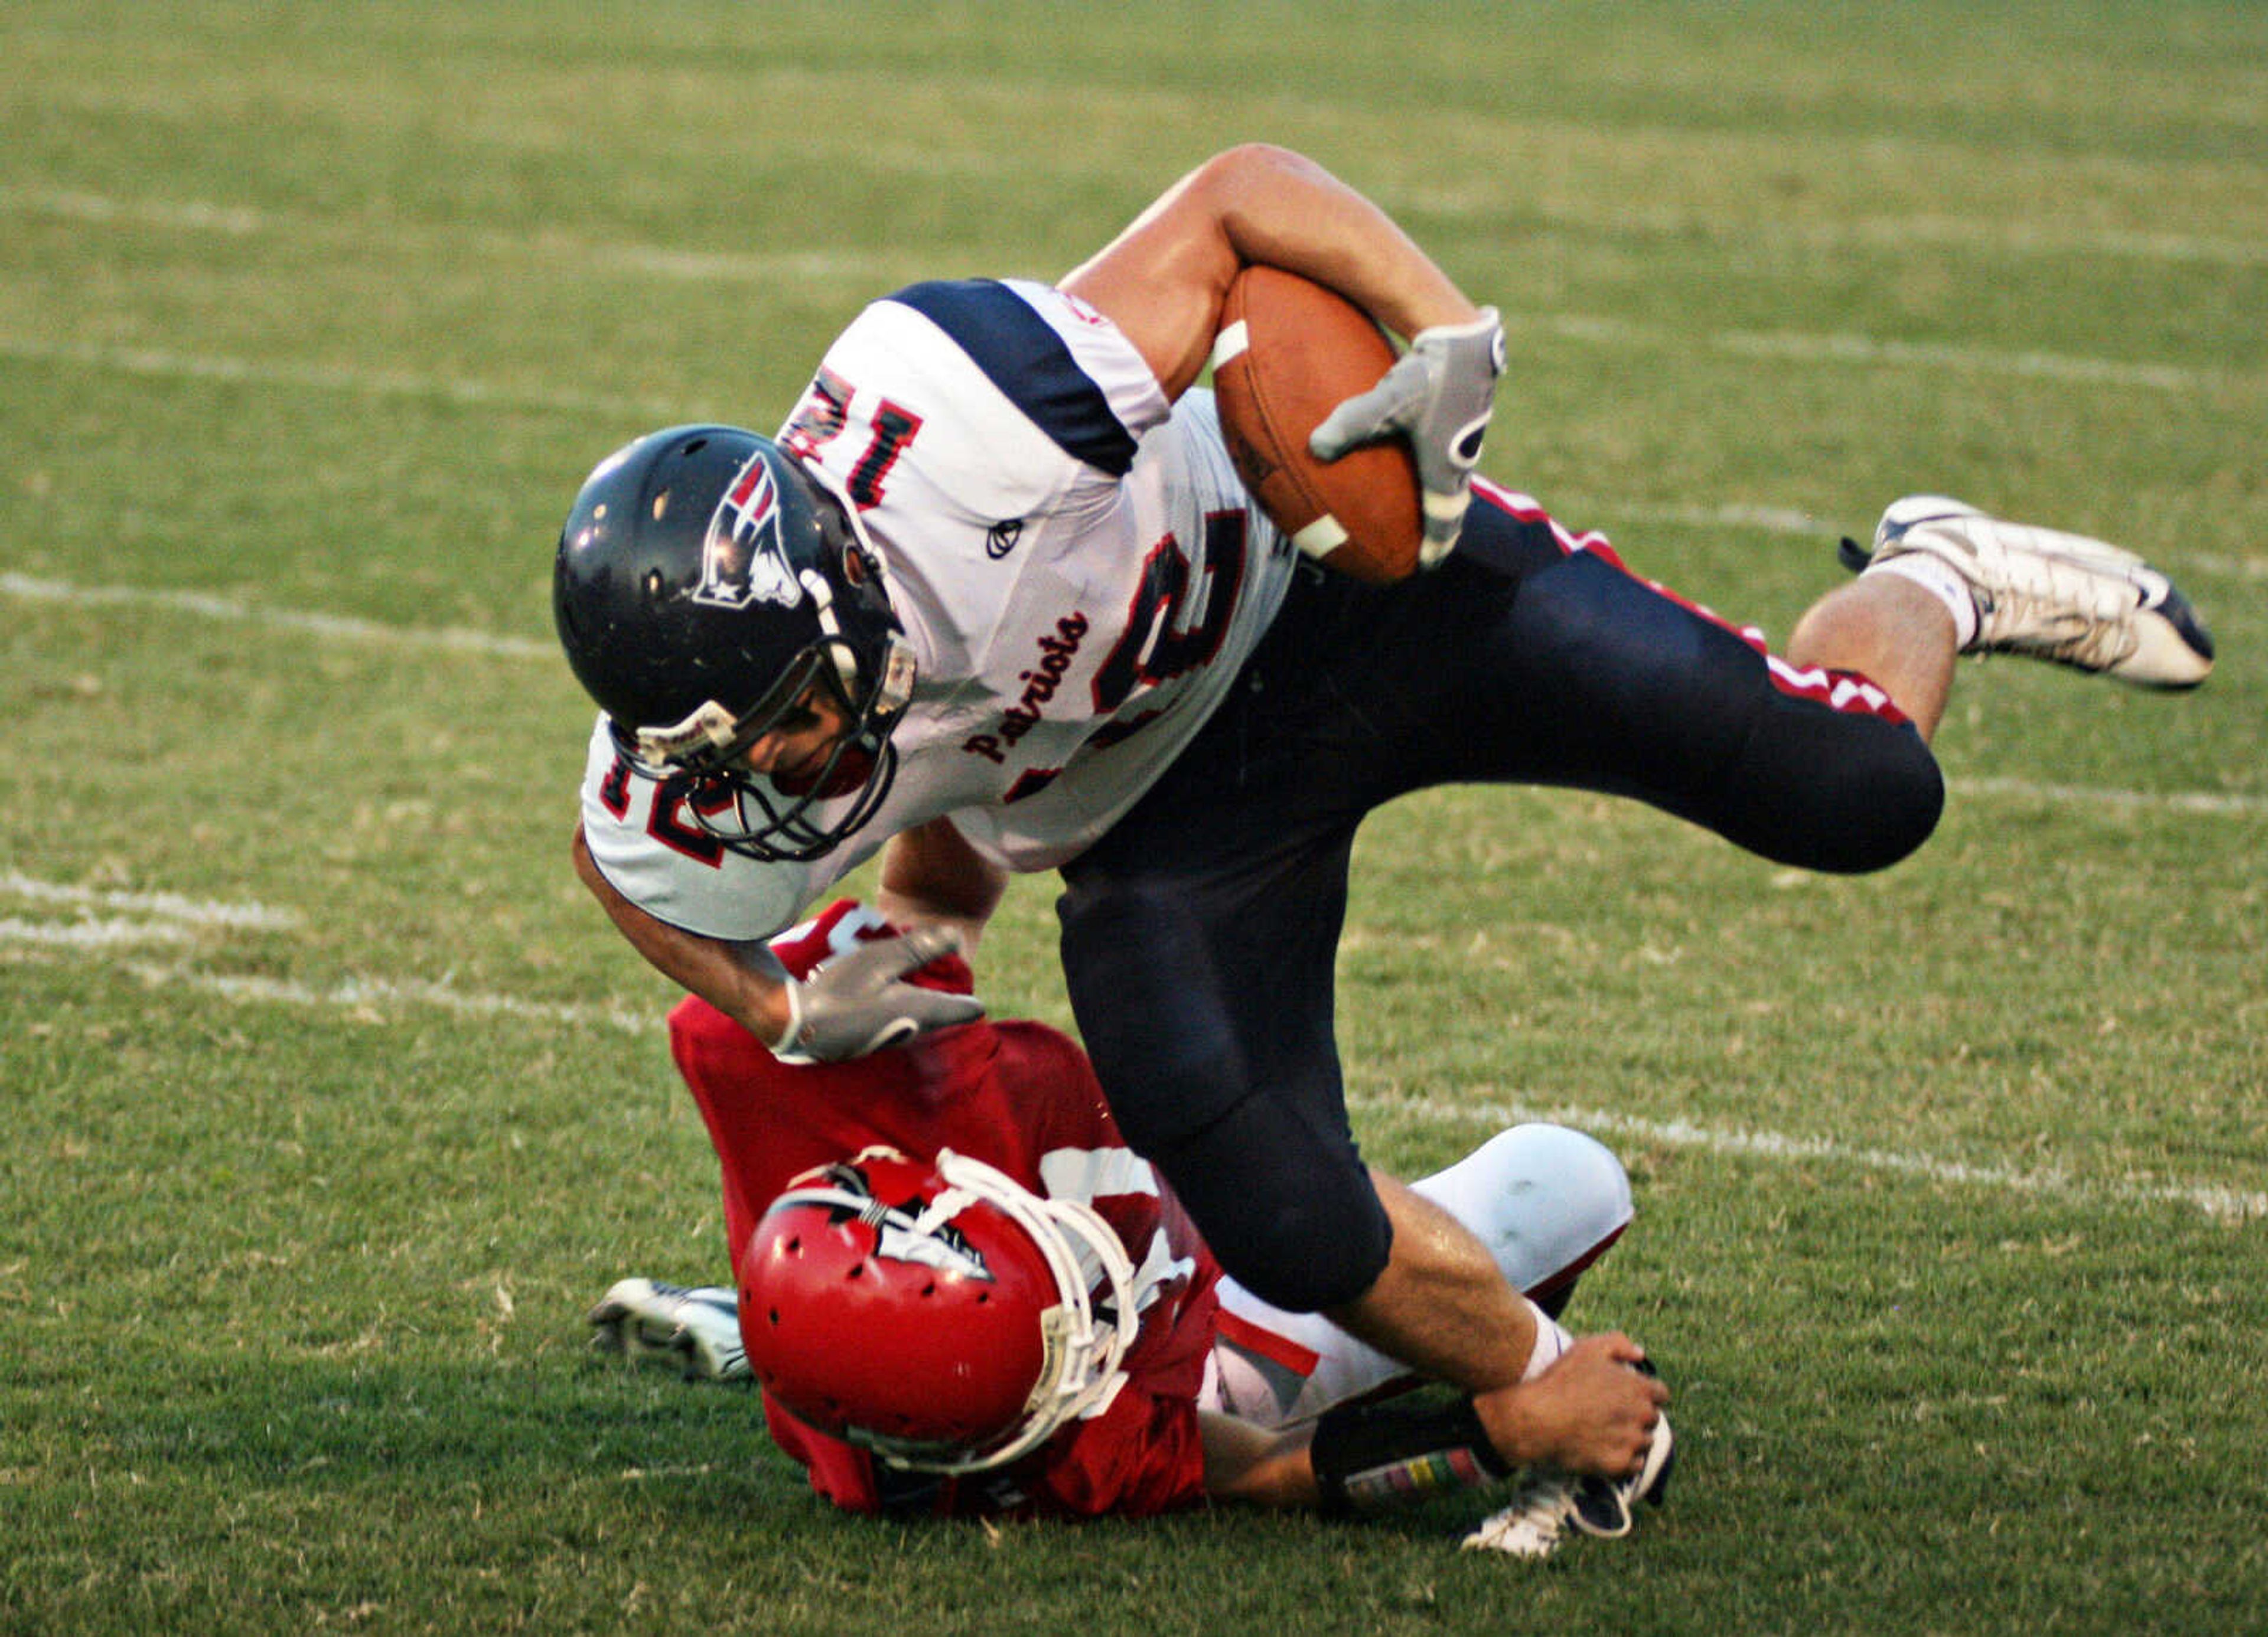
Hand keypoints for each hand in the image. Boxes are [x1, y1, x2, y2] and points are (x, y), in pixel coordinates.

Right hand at [770, 926, 984, 1063]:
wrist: (791, 1023)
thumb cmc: (842, 988)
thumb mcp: (882, 959)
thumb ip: (920, 948)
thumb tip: (956, 935)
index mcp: (921, 1013)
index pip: (964, 1010)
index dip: (971, 997)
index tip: (969, 983)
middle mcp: (908, 1033)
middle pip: (937, 1014)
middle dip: (939, 993)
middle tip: (932, 966)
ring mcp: (883, 1041)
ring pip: (910, 1017)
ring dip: (910, 996)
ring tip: (898, 971)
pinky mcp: (860, 1041)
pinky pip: (886, 1021)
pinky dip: (886, 1004)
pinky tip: (868, 989)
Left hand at [1308, 307, 1503, 567]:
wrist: (1465, 336)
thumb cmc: (1428, 372)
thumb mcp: (1386, 400)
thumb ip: (1350, 424)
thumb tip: (1313, 447)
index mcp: (1446, 467)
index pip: (1443, 518)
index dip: (1435, 544)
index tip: (1426, 565)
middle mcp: (1459, 456)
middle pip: (1450, 503)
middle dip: (1438, 527)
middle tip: (1429, 547)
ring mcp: (1463, 435)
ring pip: (1449, 475)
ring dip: (1437, 494)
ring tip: (1421, 506)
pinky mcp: (1460, 414)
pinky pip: (1442, 448)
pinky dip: (1430, 461)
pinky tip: (1410, 448)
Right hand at [1478, 1333, 1668, 1479]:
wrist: (1538, 1419)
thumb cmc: (1562, 1380)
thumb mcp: (1588, 1348)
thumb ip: (1619, 1344)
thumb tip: (1640, 1354)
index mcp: (1639, 1388)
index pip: (1661, 1393)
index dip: (1645, 1393)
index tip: (1628, 1396)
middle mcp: (1642, 1416)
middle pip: (1653, 1419)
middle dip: (1638, 1416)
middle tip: (1614, 1415)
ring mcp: (1631, 1443)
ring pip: (1644, 1443)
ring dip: (1632, 1438)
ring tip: (1608, 1434)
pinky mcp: (1619, 1465)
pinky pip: (1634, 1465)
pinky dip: (1625, 1460)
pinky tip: (1607, 1451)